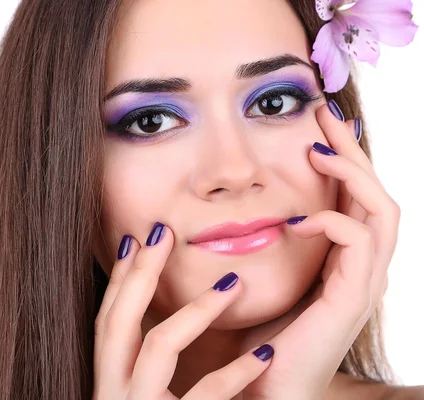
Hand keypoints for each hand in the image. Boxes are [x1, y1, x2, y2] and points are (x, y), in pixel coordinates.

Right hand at [93, 224, 274, 399]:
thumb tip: (159, 318)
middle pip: (119, 321)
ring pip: (161, 344)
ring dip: (197, 308)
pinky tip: (264, 353)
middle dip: (140, 273)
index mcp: (110, 381)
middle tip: (163, 233)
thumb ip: (145, 366)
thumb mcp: (139, 397)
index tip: (132, 241)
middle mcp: (115, 393)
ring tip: (234, 283)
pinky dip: (236, 372)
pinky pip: (208, 393)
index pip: (107, 321)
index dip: (117, 280)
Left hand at [240, 101, 399, 399]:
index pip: (353, 196)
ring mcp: (361, 283)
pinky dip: (332, 222)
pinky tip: (297, 219)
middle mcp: (360, 267)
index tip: (314, 124)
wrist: (264, 388)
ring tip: (317, 150)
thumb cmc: (260, 335)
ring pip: (383, 212)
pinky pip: (359, 245)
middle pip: (376, 193)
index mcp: (341, 259)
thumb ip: (264, 244)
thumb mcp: (263, 277)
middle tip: (324, 114)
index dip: (340, 157)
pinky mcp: (351, 300)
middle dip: (352, 150)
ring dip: (352, 175)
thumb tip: (241, 208)